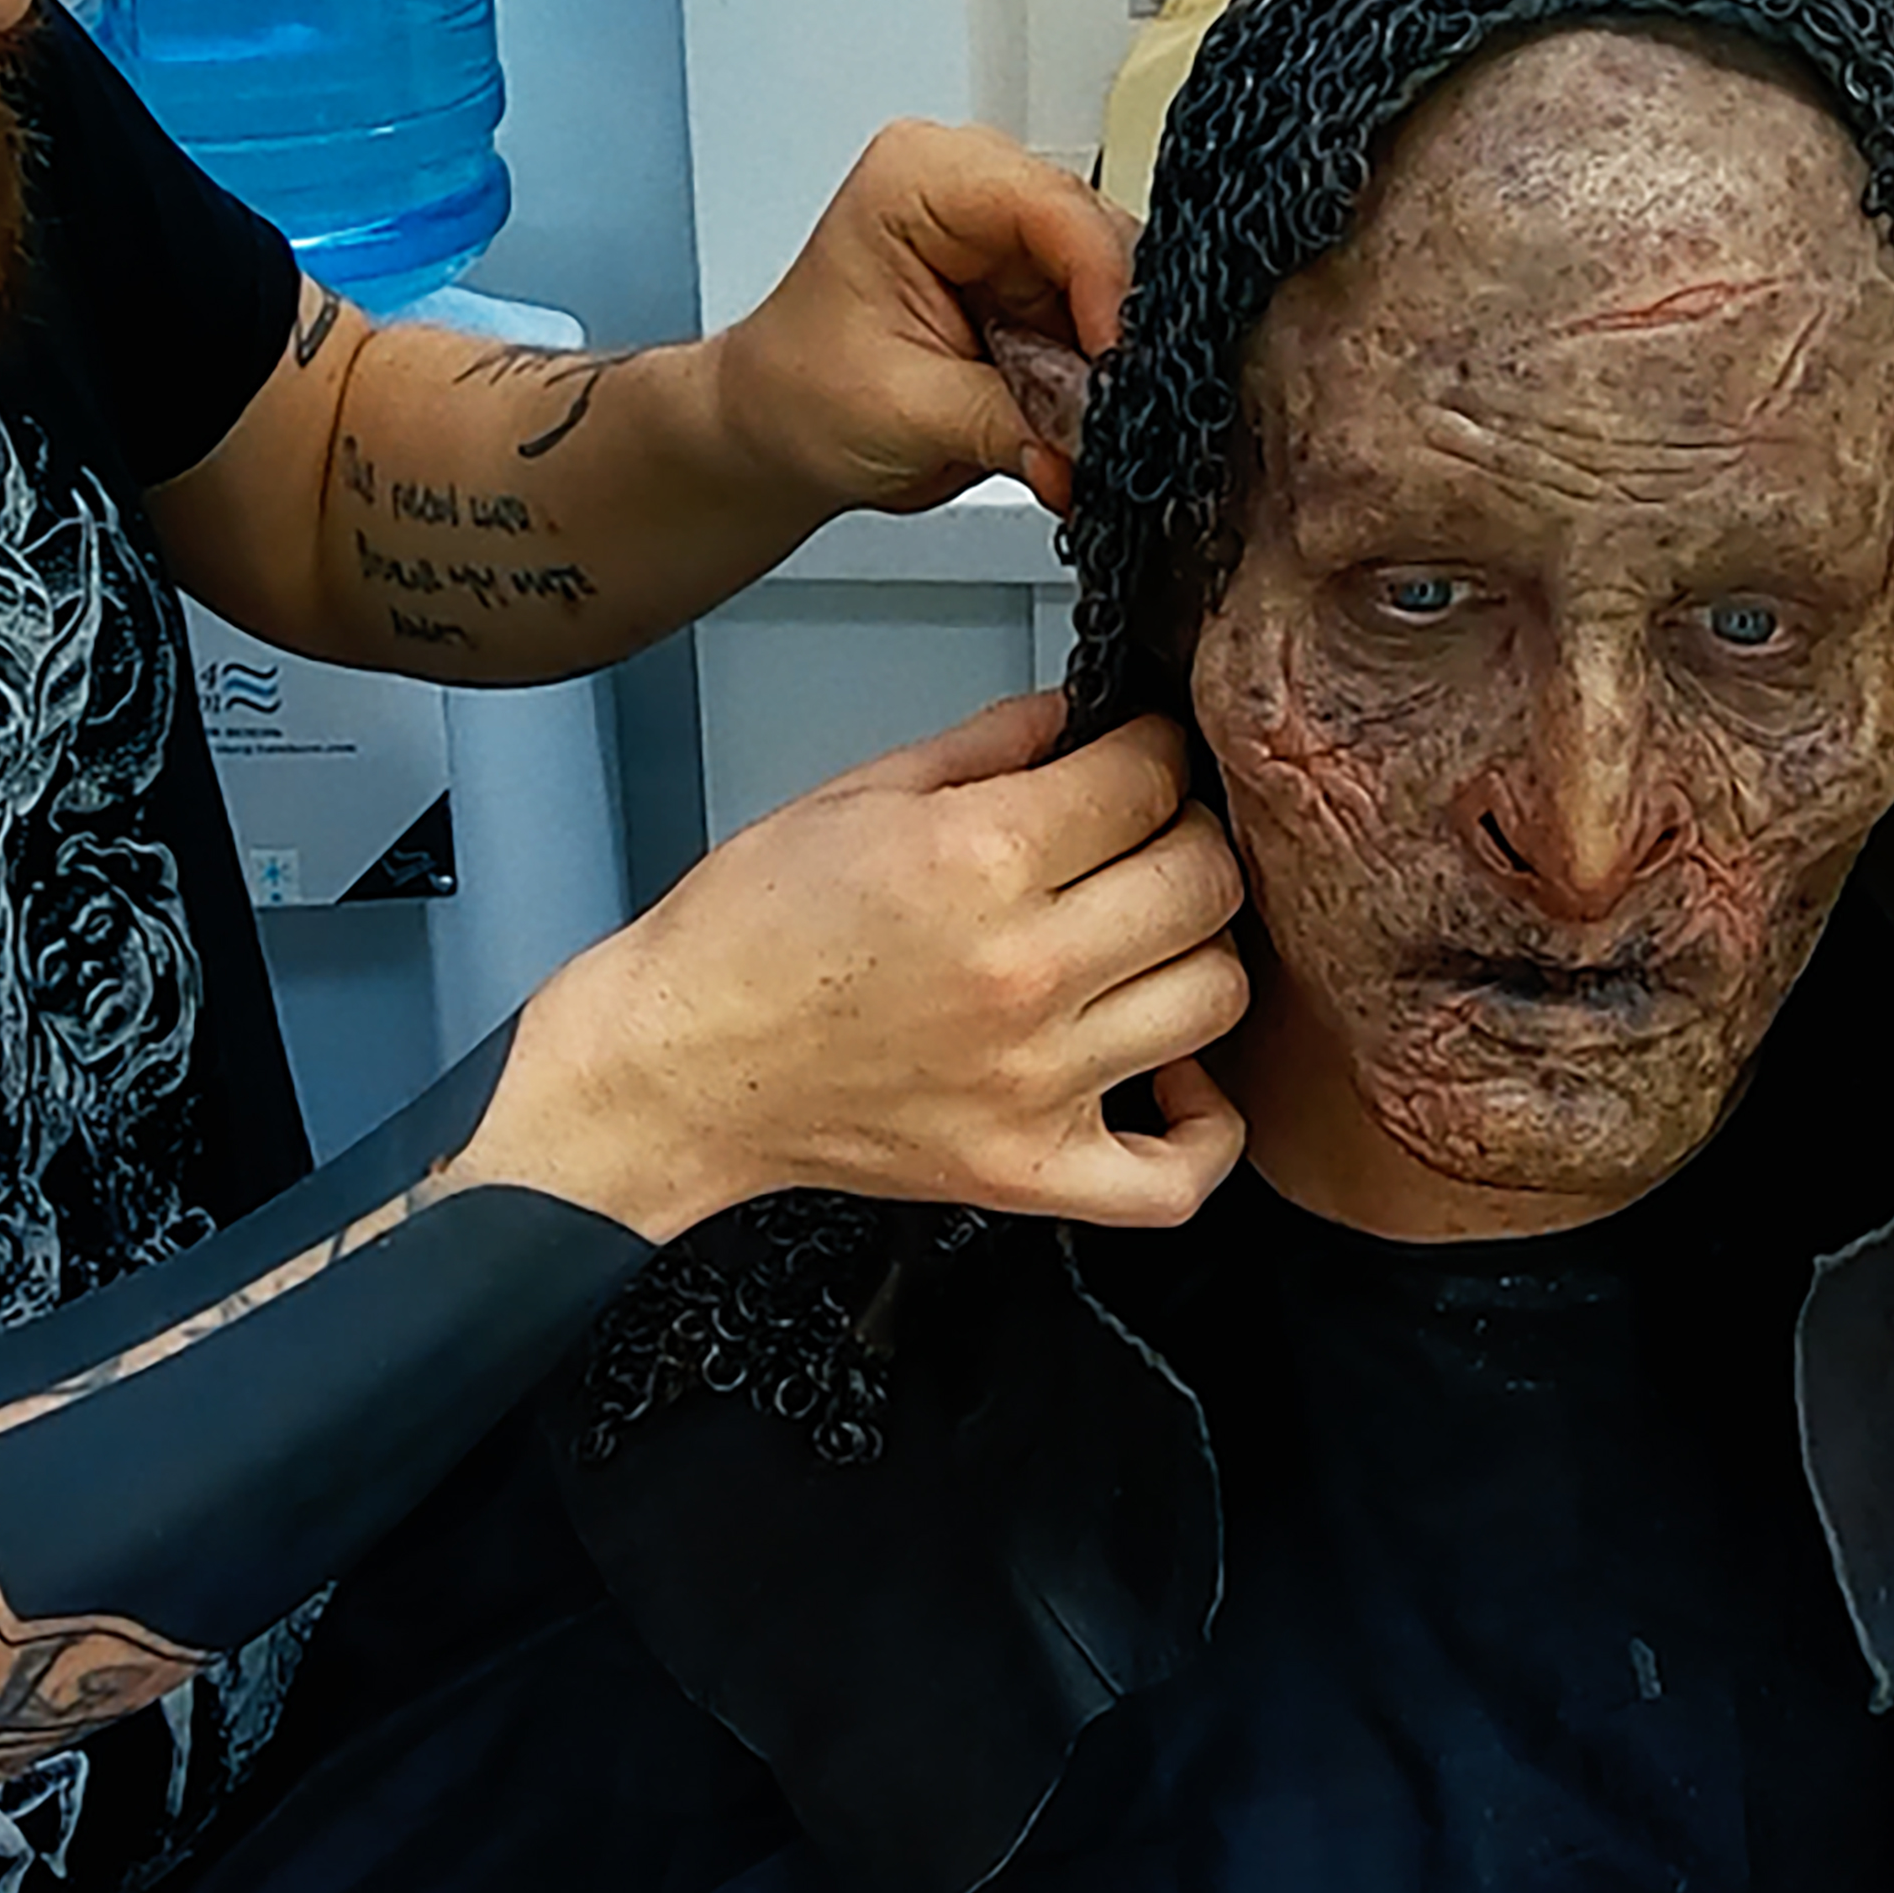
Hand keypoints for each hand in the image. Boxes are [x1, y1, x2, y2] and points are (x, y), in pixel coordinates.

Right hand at [482, 694, 1247, 1237]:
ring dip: (1195, 954)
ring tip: (1146, 940)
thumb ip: (988, 745)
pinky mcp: (1030, 1169)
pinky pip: (1177, 1175)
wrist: (679, 1067)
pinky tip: (1178, 1075)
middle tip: (1145, 838)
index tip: (1138, 756)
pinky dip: (1206, 1129)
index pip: (1147, 780)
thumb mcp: (855, 795)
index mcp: (977, 862)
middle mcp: (1023, 972)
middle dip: (1186, 836)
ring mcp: (1036, 1080)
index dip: (1152, 750)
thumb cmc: (744, 939)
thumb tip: (1079, 718)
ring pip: (1215, 997)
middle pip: (1204, 881)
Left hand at [719, 122, 1131, 518]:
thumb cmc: (801, 394)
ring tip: (1073, 430)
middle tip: (1105, 413)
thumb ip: (1013, 420)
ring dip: (1104, 365)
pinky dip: (1095, 379)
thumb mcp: (906, 414)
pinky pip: (1100, 323)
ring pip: (1113, 286)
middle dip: (1109, 333)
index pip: (1054, 206)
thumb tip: (1096, 433)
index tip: (1115, 367)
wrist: (780, 428)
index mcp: (922, 176)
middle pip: (1098, 238)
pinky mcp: (1031, 283)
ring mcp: (1008, 235)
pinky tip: (1069, 421)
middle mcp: (973, 186)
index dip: (1103, 286)